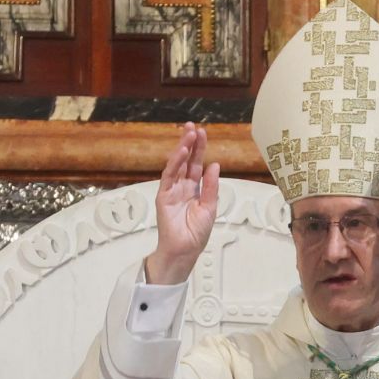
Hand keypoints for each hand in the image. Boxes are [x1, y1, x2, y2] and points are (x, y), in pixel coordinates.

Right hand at [145, 122, 219, 285]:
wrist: (184, 250)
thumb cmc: (196, 233)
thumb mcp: (210, 207)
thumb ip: (211, 187)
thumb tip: (214, 165)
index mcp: (194, 189)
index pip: (196, 164)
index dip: (200, 149)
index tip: (203, 134)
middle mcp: (182, 186)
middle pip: (186, 161)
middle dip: (190, 143)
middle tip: (193, 127)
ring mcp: (172, 190)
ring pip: (177, 165)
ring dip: (182, 149)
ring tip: (189, 135)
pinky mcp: (164, 196)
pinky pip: (169, 176)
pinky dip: (174, 164)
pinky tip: (181, 152)